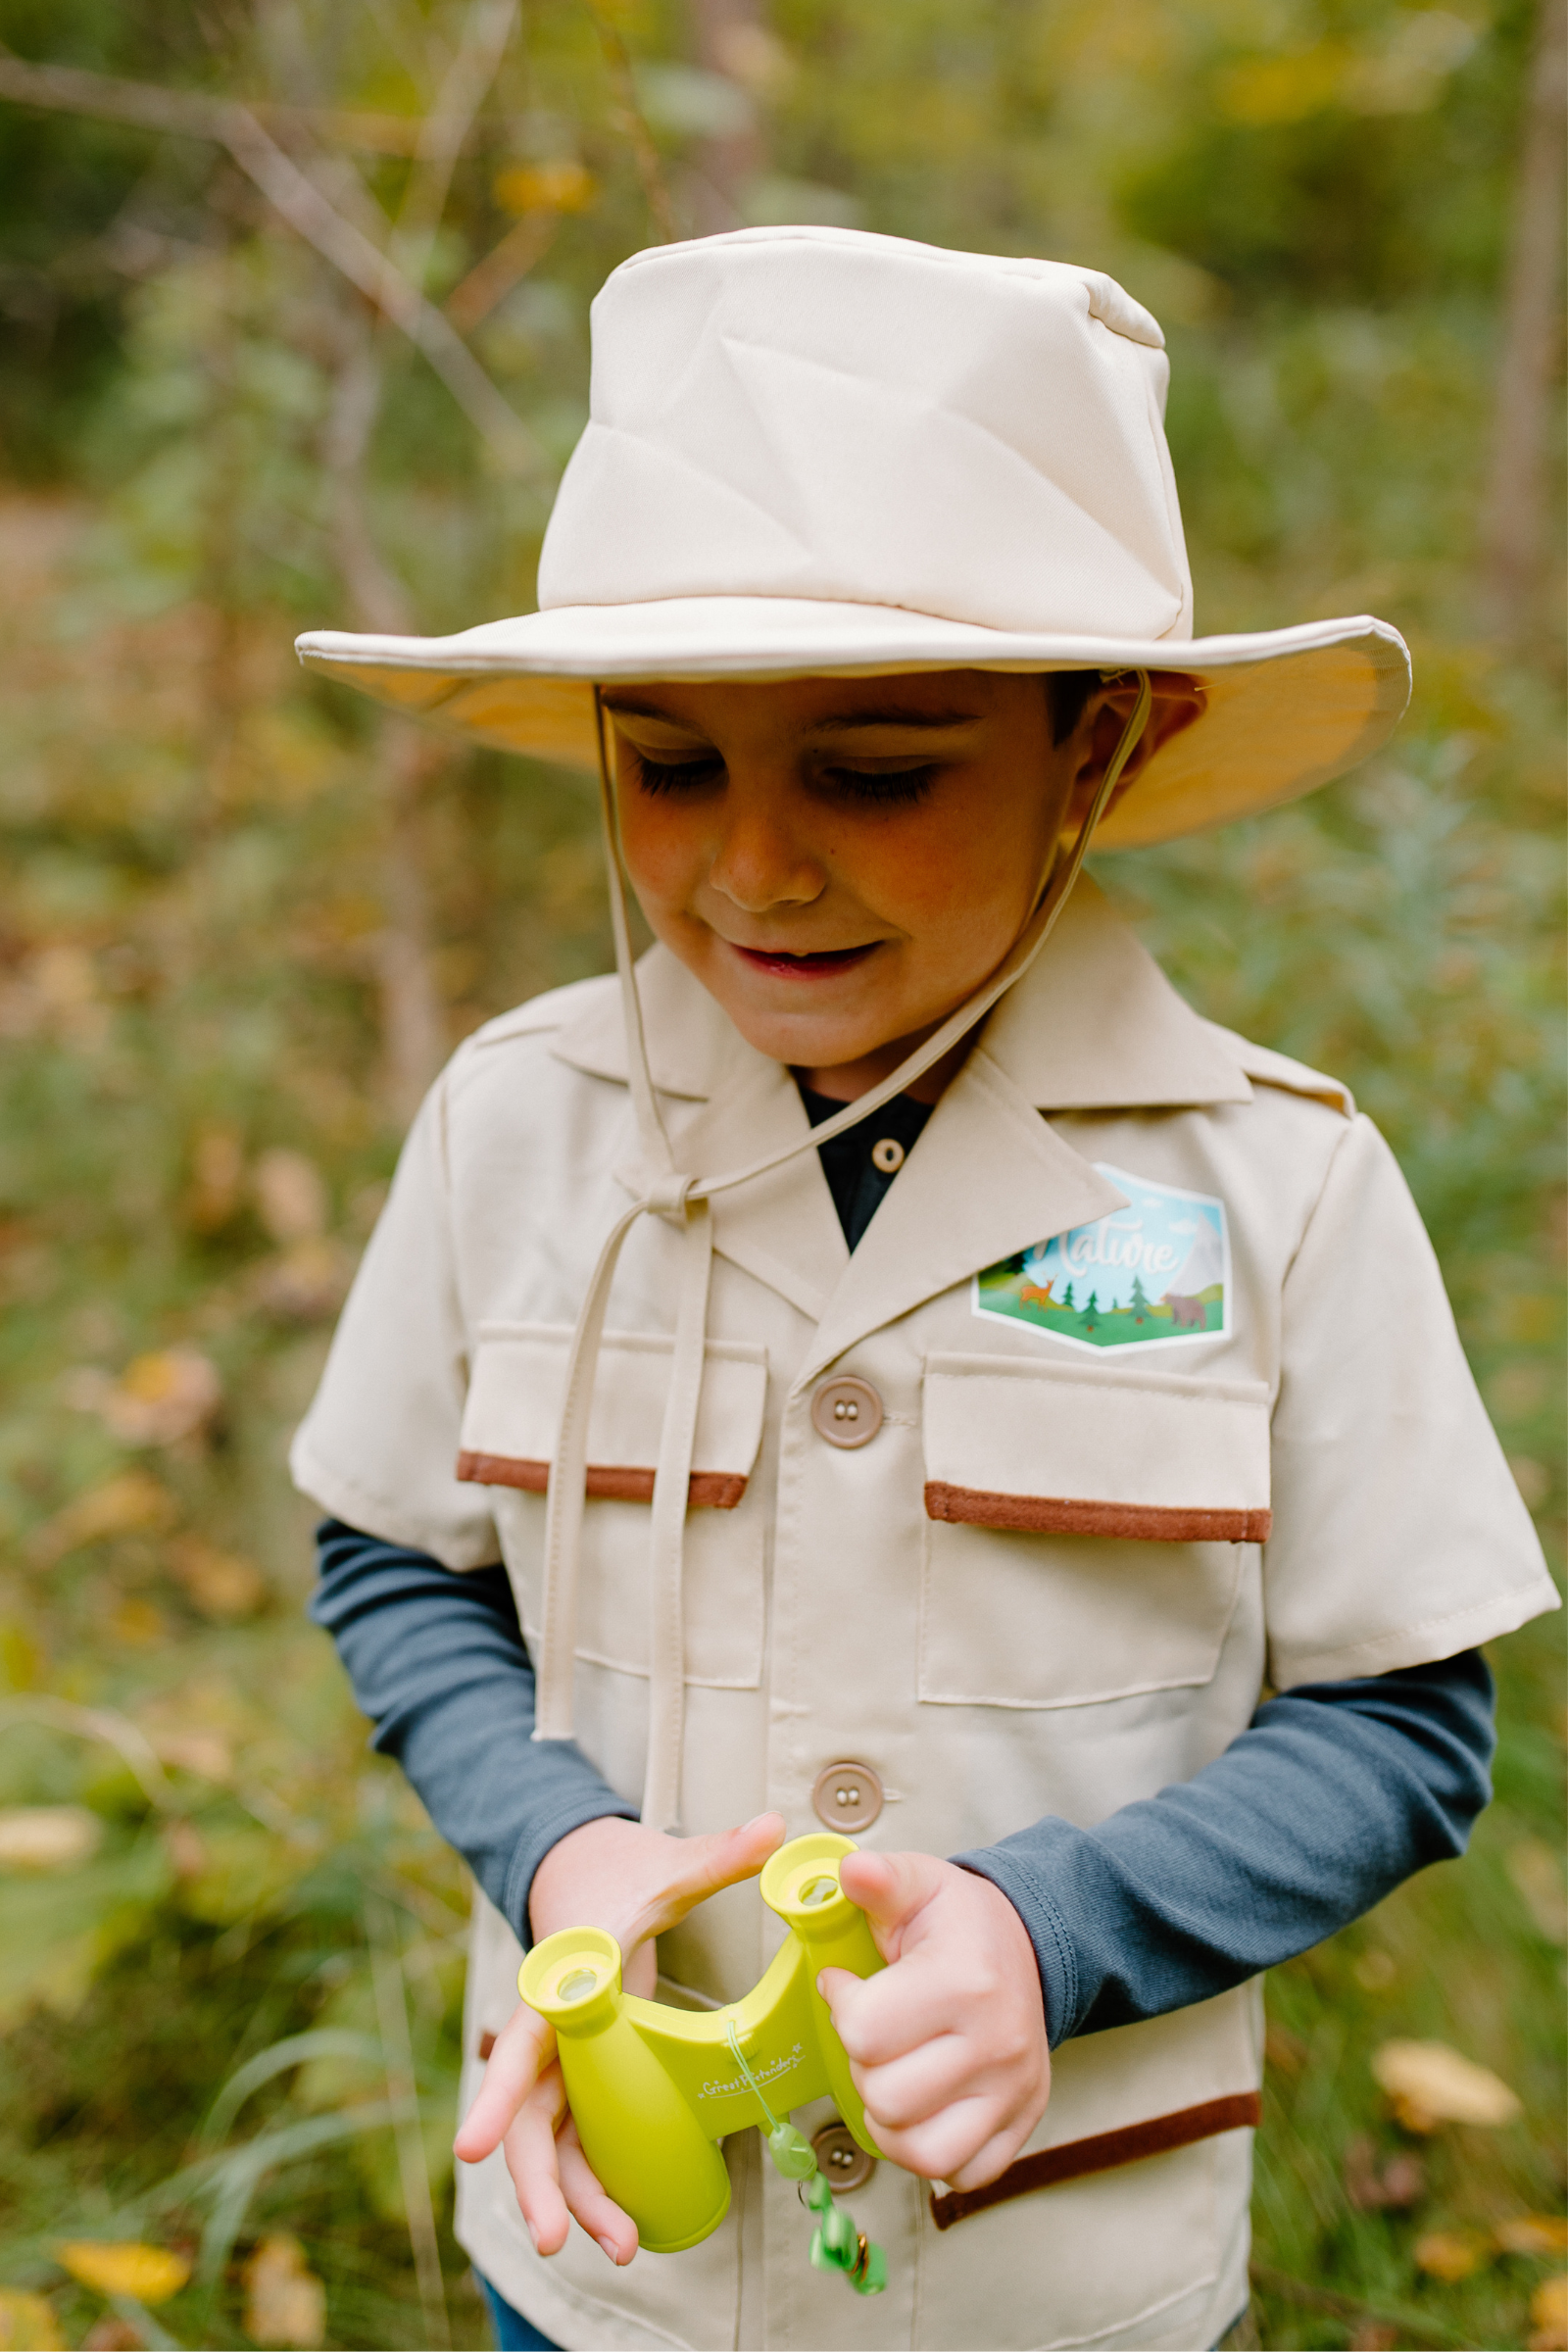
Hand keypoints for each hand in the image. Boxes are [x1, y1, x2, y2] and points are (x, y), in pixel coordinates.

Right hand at [453, 1811, 785, 2263]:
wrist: (580, 1866)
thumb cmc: (620, 1871)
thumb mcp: (669, 1866)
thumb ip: (721, 1854)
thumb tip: (775, 1825)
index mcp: (564, 1976)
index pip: (526, 2041)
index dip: (498, 2094)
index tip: (473, 2147)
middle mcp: (551, 2023)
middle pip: (528, 2112)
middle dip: (536, 2179)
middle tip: (553, 2237)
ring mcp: (563, 2054)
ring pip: (552, 2136)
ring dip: (573, 2193)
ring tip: (621, 2245)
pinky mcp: (580, 2069)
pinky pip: (578, 2133)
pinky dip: (594, 2177)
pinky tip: (625, 2219)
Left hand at [819, 1850, 1048, 2190]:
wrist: (1032, 1944)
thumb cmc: (962, 1922)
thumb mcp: (920, 1883)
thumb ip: (881, 1879)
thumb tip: (852, 1872)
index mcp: (964, 1981)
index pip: (865, 2032)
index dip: (841, 2006)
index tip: (848, 1985)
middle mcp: (996, 2043)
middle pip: (886, 2099)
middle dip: (862, 2066)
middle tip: (874, 2034)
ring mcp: (1012, 2090)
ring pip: (922, 2150)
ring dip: (889, 2122)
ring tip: (889, 2078)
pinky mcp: (1021, 2121)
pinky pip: (962, 2173)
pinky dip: (932, 2153)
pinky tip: (922, 2108)